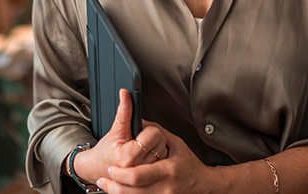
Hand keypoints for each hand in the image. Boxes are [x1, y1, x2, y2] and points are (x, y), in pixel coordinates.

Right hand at [73, 89, 167, 184]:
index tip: (139, 132)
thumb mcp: (114, 130)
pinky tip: (147, 157)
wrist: (97, 169)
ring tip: (142, 150)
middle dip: (152, 138)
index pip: (154, 134)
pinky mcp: (149, 180)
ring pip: (164, 153)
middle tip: (139, 140)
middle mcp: (137, 169)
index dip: (147, 129)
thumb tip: (126, 94)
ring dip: (156, 149)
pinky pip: (162, 164)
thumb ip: (124, 112)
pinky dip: (158, 159)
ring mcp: (144, 177)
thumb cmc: (105, 152)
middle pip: (161, 143)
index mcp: (129, 156)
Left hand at [96, 124, 214, 193]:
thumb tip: (138, 121)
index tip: (111, 169)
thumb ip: (157, 133)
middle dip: (114, 187)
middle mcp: (165, 187)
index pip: (139, 176)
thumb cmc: (189, 164)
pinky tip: (119, 192)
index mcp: (168, 170)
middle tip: (104, 179)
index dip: (122, 175)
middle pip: (133, 192)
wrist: (203, 184)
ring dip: (117, 193)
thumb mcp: (176, 143)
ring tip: (106, 186)